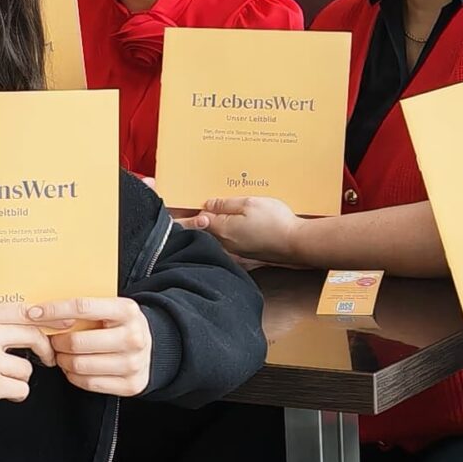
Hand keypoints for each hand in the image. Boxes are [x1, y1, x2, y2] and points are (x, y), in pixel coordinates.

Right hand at [0, 304, 57, 421]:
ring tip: (1, 380)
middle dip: (45, 350)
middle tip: (47, 359)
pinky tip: (1, 392)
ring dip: (18, 378)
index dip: (48, 319)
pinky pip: (21, 388)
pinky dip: (14, 393)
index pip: (23, 311)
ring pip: (27, 368)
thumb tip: (23, 323)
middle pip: (32, 336)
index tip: (62, 324)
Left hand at [25, 298, 152, 397]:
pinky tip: (73, 367)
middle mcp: (133, 337)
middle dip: (56, 342)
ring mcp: (133, 363)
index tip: (33, 313)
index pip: (83, 307)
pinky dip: (73, 375)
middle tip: (51, 340)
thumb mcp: (110, 308)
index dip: (54, 310)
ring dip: (62, 360)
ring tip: (62, 353)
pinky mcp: (130, 384)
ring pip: (79, 365)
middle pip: (77, 342)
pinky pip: (88, 383)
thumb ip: (84, 308)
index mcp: (126, 310)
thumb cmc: (120, 326)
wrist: (152, 348)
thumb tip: (42, 307)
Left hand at [184, 195, 305, 265]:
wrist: (296, 244)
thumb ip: (225, 204)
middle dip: (191, 225)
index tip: (165, 218)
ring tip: (205, 223)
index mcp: (222, 229)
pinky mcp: (246, 258)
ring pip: (214, 242)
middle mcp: (225, 245)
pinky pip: (228, 249)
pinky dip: (223, 242)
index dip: (178, 220)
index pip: (193, 223)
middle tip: (181, 217)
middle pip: (202, 234)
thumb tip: (206, 206)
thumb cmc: (276, 221)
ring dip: (207, 234)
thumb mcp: (249, 203)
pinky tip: (228, 235)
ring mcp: (235, 253)